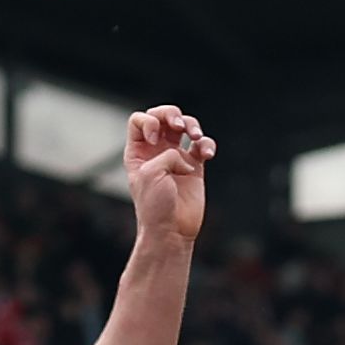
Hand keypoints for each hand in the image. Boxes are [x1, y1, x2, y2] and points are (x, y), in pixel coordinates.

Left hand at [123, 107, 214, 244]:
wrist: (171, 230)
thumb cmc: (154, 206)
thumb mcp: (151, 174)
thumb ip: (168, 154)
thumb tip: (187, 157)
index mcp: (137, 152)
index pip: (140, 120)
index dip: (149, 122)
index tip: (155, 139)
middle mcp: (156, 152)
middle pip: (163, 117)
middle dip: (171, 114)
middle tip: (178, 126)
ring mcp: (176, 158)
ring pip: (185, 127)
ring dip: (193, 125)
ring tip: (196, 137)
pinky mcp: (195, 168)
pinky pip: (203, 146)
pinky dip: (207, 145)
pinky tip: (207, 154)